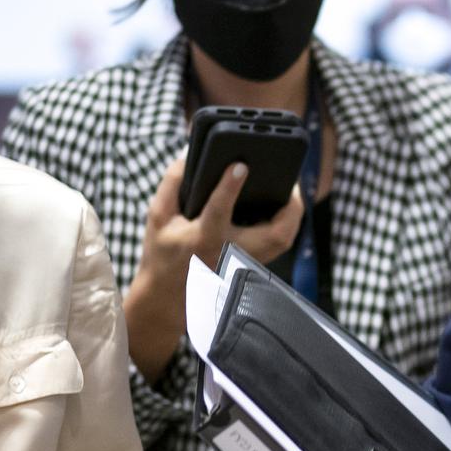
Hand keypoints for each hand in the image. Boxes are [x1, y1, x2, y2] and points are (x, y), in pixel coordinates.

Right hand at [140, 153, 306, 277]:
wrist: (169, 296)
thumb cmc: (163, 253)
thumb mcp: (158, 217)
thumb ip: (172, 184)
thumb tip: (189, 154)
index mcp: (202, 239)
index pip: (218, 212)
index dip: (229, 187)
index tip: (239, 166)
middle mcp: (229, 252)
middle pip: (275, 235)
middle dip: (289, 206)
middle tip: (290, 179)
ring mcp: (245, 262)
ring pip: (283, 240)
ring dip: (291, 213)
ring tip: (289, 187)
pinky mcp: (253, 265)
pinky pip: (278, 242)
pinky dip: (283, 222)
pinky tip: (280, 205)